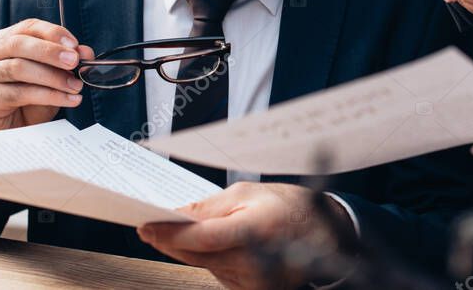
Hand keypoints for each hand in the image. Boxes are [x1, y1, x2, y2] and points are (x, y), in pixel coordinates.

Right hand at [0, 18, 92, 132]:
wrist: (11, 127)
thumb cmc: (29, 97)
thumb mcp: (52, 75)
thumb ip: (67, 60)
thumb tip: (85, 52)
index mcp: (4, 40)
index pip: (28, 27)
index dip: (52, 33)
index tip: (74, 45)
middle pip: (19, 44)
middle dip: (50, 52)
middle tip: (74, 61)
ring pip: (19, 68)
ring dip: (53, 76)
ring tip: (75, 85)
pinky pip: (21, 93)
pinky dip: (50, 96)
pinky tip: (68, 99)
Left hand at [138, 182, 353, 289]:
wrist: (326, 233)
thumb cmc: (290, 206)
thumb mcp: (250, 192)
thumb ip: (212, 206)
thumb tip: (178, 214)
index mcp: (256, 229)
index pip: (201, 237)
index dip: (169, 233)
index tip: (145, 224)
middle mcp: (255, 261)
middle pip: (197, 254)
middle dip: (169, 240)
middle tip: (147, 226)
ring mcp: (254, 281)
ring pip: (204, 265)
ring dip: (185, 249)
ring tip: (167, 232)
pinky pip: (218, 272)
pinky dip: (206, 258)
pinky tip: (199, 244)